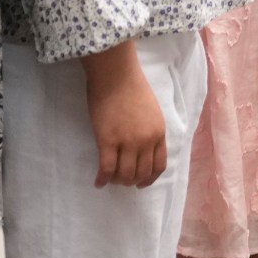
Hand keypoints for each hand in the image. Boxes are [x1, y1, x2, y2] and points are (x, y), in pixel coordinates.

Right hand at [81, 43, 167, 188]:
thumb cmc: (132, 87)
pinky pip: (107, 168)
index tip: (141, 183)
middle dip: (131, 181)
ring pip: (125, 174)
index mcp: (159, 133)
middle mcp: (146, 141)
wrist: (116, 74)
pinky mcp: (108, 140)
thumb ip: (150, 130)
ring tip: (110, 179)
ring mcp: (127, 142)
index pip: (159, 165)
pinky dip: (102, 179)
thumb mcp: (152, 111)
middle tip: (122, 181)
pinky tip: (98, 182)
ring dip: (117, 181)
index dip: (150, 178)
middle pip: (141, 172)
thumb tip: (142, 147)